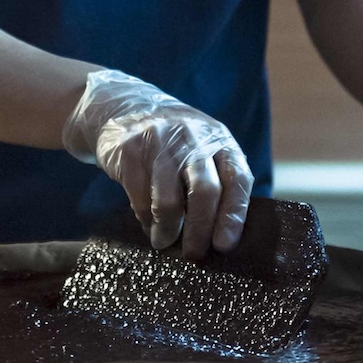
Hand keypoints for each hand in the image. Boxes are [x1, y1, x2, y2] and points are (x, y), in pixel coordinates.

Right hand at [63, 70, 252, 256]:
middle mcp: (193, 138)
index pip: (237, 179)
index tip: (225, 245)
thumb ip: (218, 180)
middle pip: (204, 191)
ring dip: (167, 230)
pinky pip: (139, 198)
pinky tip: (147, 224)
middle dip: (200, 230)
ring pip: (168, 200)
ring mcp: (160, 142)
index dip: (233, 215)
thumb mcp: (203, 149)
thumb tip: (225, 234)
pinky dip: (144, 219)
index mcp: (219, 140)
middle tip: (194, 254)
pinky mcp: (130, 151)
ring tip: (164, 242)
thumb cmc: (174, 143)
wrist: (124, 107)